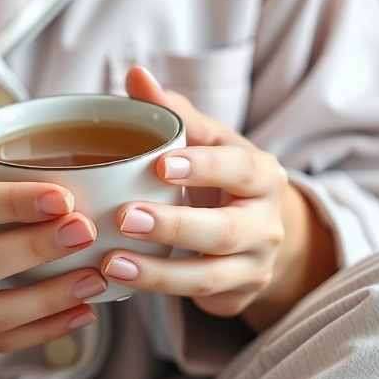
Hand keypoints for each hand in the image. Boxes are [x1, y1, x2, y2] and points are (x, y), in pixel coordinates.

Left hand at [103, 67, 335, 329]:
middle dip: (174, 227)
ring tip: (112, 263)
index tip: (160, 165)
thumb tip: (137, 76)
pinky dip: (159, 296)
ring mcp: (255, 267)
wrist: (262, 231)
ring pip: (208, 277)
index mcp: (262, 175)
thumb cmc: (224, 176)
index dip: (202, 167)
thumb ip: (175, 112)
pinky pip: (199, 302)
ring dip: (158, 274)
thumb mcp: (209, 141)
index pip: (237, 168)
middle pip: (223, 231)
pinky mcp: (237, 298)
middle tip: (124, 216)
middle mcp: (266, 225)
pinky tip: (120, 285)